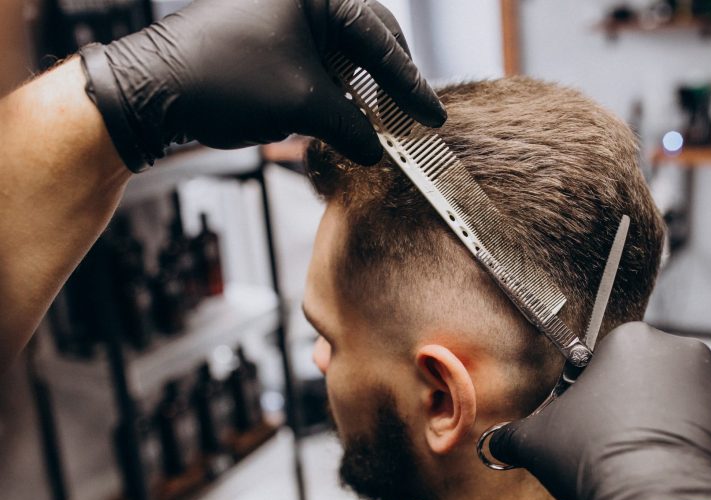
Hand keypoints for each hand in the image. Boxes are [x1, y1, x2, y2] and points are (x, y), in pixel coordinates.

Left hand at [80, 0, 444, 171]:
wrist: (156, 91)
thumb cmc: (225, 81)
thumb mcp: (302, 105)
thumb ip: (350, 126)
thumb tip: (376, 150)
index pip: (378, 40)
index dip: (409, 84)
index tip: (432, 116)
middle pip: (366, 39)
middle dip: (389, 82)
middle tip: (411, 117)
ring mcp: (283, 17)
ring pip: (341, 55)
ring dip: (361, 91)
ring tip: (381, 125)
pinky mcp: (269, 40)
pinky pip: (316, 64)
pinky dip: (334, 92)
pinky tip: (345, 117)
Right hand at [490, 322, 710, 499]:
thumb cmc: (597, 457)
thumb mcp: (538, 441)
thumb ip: (513, 434)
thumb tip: (494, 442)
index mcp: (630, 341)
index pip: (606, 359)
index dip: (593, 392)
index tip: (588, 419)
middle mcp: (682, 352)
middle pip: (648, 375)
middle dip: (631, 404)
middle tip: (613, 440)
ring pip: (683, 401)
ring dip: (665, 422)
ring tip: (643, 459)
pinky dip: (698, 446)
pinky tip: (673, 469)